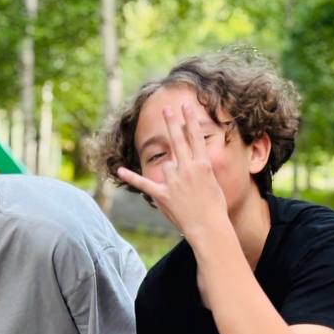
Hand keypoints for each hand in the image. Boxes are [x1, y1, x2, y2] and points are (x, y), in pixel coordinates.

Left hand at [115, 103, 230, 240]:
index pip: (195, 137)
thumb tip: (188, 161)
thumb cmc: (214, 208)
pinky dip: (131, 178)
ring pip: (166, 166)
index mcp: (203, 165)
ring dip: (171, 175)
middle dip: (172, 123)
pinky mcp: (163, 194)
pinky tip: (119, 171)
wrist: (209, 227)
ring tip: (182, 192)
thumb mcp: (213, 183)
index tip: (185, 106)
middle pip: (178, 140)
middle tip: (166, 109)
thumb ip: (198, 169)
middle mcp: (188, 169)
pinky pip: (144, 183)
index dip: (189, 120)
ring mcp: (174, 181)